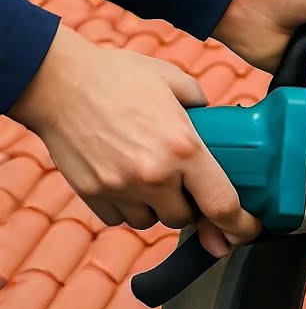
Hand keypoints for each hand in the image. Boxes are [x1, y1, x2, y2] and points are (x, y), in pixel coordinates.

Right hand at [10, 25, 259, 255]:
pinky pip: (119, 218)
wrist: (56, 80)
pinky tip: (121, 178)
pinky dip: (124, 206)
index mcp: (185, 149)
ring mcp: (121, 188)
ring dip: (155, 207)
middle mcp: (155, 175)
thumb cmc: (117, 77)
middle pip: (184, 218)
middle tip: (179, 180)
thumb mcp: (175, 82)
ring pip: (151, 221)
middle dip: (187, 205)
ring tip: (145, 174)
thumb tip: (218, 123)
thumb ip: (203, 106)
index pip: (223, 205)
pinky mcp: (92, 194)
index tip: (246, 231)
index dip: (240, 226)